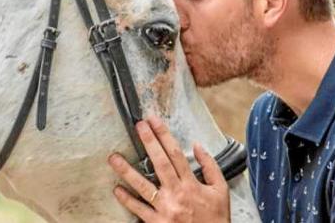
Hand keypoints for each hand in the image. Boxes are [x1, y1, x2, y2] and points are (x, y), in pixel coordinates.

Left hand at [108, 116, 230, 222]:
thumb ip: (210, 166)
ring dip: (126, 171)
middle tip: (138, 126)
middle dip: (149, 142)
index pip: (176, 153)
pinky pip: (139, 210)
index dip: (164, 135)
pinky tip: (116, 189)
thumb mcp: (221, 190)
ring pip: (143, 186)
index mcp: (191, 184)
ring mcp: (164, 209)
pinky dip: (127, 200)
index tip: (154, 121)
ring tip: (113, 157)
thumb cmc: (216, 217)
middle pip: (160, 163)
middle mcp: (176, 194)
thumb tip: (198, 146)